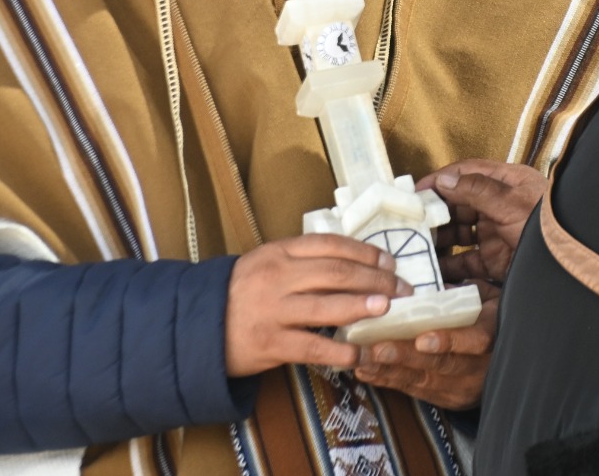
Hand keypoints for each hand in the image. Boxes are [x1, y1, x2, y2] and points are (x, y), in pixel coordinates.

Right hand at [225, 234, 412, 376]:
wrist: (197, 326)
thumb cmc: (241, 293)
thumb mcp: (267, 264)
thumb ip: (302, 260)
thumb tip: (355, 263)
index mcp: (279, 252)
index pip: (330, 245)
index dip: (365, 252)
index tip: (389, 261)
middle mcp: (277, 277)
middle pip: (336, 273)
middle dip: (375, 279)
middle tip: (401, 288)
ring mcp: (273, 310)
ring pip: (328, 306)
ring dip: (363, 307)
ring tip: (388, 309)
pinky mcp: (270, 343)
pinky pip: (313, 347)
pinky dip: (340, 350)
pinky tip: (358, 353)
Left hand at [352, 290, 498, 408]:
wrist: (511, 361)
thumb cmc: (490, 317)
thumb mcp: (485, 297)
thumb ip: (458, 293)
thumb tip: (421, 282)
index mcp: (492, 333)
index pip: (476, 340)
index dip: (449, 341)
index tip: (421, 339)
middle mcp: (479, 366)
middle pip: (441, 364)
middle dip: (404, 357)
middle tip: (375, 348)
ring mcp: (463, 387)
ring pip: (424, 379)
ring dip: (389, 370)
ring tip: (362, 359)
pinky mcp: (447, 399)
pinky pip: (416, 391)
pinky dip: (389, 380)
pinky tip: (367, 371)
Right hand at [420, 159, 544, 283]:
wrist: (572, 269)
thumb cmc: (549, 227)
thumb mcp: (513, 204)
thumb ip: (477, 190)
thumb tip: (444, 179)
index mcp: (506, 183)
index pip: (466, 173)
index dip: (440, 180)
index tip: (414, 191)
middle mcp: (498, 206)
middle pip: (457, 205)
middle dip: (434, 214)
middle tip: (408, 224)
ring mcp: (496, 233)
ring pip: (458, 234)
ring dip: (438, 240)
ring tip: (414, 247)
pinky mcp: (495, 260)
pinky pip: (466, 261)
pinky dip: (449, 265)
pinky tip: (432, 269)